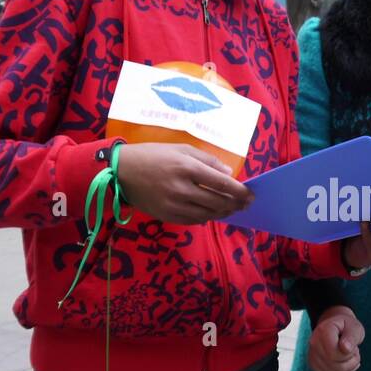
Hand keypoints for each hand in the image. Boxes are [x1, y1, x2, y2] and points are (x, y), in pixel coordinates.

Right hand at [114, 143, 251, 224]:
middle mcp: (181, 188)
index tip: (249, 194)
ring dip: (223, 213)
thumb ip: (207, 160)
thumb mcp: (181, 149)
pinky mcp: (167, 216)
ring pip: (208, 214)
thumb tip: (229, 175)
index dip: (239, 191)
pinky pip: (193, 221)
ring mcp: (173, 205)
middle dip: (235, 204)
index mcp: (186, 167)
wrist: (122, 172)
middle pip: (218, 202)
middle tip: (245, 204)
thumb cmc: (153, 155)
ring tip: (232, 209)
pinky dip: (206, 217)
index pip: (221, 183)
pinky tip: (211, 213)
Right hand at [308, 306, 364, 370]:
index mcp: (323, 331)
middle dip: (350, 360)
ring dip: (349, 367)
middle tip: (353, 349)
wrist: (337, 327)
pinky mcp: (314, 366)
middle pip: (336, 366)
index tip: (352, 345)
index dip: (348, 354)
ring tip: (348, 354)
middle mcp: (313, 343)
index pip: (334, 354)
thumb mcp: (354, 327)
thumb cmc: (347, 327)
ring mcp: (312, 356)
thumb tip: (345, 348)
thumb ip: (351, 336)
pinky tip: (345, 362)